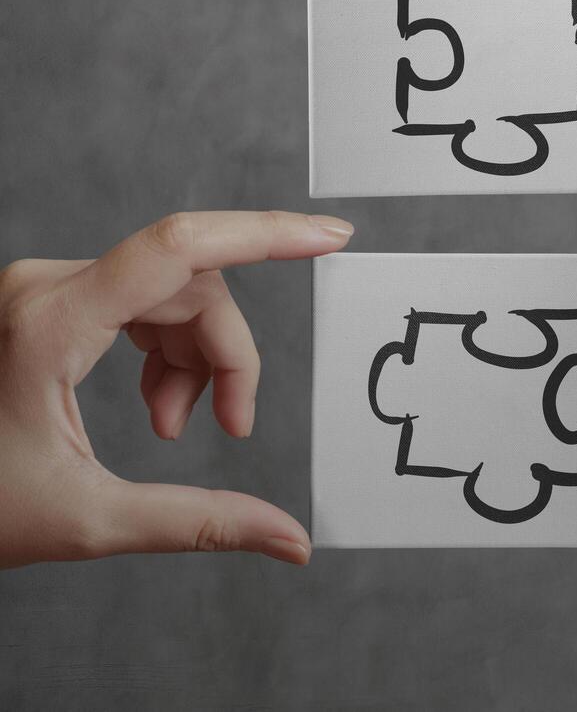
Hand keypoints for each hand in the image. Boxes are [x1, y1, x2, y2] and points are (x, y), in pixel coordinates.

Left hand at [0, 210, 352, 568]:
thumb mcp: (87, 519)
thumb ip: (199, 523)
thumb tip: (290, 540)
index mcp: (50, 325)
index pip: (180, 248)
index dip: (267, 234)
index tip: (330, 236)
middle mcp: (48, 286)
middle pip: (192, 286)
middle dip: (228, 353)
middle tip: (233, 425)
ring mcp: (50, 287)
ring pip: (175, 293)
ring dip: (198, 356)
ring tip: (176, 425)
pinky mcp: (54, 298)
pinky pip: (146, 302)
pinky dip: (170, 350)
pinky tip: (158, 402)